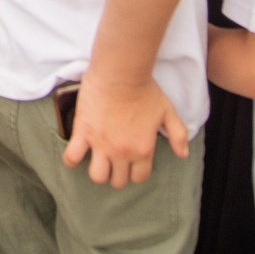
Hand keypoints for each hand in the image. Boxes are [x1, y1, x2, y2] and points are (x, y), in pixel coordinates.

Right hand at [65, 76, 186, 188]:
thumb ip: (178, 135)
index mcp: (143, 150)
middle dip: (117, 174)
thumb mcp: (168, 112)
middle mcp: (122, 152)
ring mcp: (101, 144)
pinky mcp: (83, 133)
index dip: (135, 172)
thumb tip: (183, 154)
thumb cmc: (145, 90)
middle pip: (118, 181)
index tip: (131, 164)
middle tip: (115, 161)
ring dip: (98, 171)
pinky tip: (76, 154)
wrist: (121, 72)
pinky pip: (72, 157)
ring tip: (98, 160)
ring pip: (97, 176)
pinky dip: (72, 160)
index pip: (139, 177)